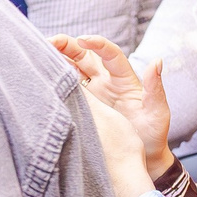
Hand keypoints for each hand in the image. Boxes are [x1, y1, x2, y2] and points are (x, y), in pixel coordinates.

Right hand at [51, 34, 168, 196]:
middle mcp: (106, 80)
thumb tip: (157, 61)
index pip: (110, 54)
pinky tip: (40, 75)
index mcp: (124, 78)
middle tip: (49, 41)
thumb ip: (155, 88)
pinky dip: (54, 78)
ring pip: (72, 67)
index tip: (83, 39)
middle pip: (85, 55)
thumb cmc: (153, 134)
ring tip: (38, 52)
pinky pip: (66, 87)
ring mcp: (92, 92)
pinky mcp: (82, 104)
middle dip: (68, 45)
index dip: (97, 44)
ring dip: (57, 58)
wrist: (142, 157)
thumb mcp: (157, 112)